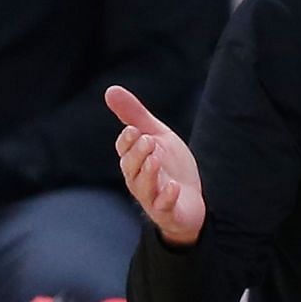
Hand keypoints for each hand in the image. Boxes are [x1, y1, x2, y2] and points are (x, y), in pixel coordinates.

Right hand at [106, 84, 205, 245]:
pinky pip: (164, 207)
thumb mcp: (156, 135)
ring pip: (145, 187)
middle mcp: (138, 180)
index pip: (125, 150)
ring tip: (155, 159)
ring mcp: (152, 198)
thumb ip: (134, 115)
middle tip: (148, 140)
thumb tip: (110, 90)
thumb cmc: (169, 166)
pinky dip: (167, 198)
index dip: (127, 141)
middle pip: (132, 168)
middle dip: (138, 154)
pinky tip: (174, 187)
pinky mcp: (168, 212)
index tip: (133, 129)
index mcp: (134, 161)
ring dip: (149, 173)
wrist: (190, 200)